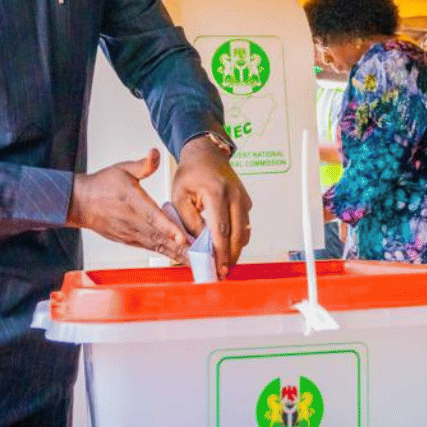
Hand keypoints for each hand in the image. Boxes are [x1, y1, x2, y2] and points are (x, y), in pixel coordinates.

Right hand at [67, 149, 190, 262]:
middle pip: (159, 237)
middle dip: (180, 247)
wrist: (79, 203)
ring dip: (174, 253)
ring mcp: (130, 233)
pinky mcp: (128, 240)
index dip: (169, 228)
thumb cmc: (101, 185)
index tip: (182, 237)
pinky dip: (164, 253)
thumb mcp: (122, 168)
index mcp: (133, 202)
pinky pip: (149, 247)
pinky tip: (177, 257)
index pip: (153, 217)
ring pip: (156, 245)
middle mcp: (132, 221)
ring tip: (194, 260)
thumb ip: (142, 164)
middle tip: (199, 255)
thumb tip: (155, 153)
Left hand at [172, 135, 252, 278]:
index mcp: (216, 192)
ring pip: (245, 232)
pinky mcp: (246, 201)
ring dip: (235, 250)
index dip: (220, 252)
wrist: (206, 153)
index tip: (217, 267)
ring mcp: (243, 198)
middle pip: (238, 234)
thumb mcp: (180, 195)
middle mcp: (234, 196)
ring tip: (224, 264)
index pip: (221, 229)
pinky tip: (227, 248)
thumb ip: (189, 221)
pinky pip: (245, 225)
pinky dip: (238, 238)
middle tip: (222, 272)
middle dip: (230, 257)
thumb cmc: (191, 173)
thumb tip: (197, 244)